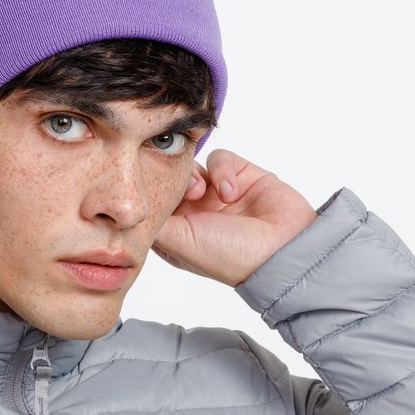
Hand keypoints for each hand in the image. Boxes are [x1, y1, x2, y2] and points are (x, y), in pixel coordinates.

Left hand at [151, 148, 318, 286]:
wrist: (285, 250)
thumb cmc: (230, 256)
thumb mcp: (178, 242)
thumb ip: (152, 221)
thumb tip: (129, 206)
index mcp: (179, 232)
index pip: (153, 202)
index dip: (148, 193)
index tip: (146, 190)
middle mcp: (197, 212)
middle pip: (170, 180)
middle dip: (171, 180)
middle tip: (181, 191)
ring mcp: (219, 193)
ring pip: (192, 165)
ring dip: (194, 175)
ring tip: (203, 192)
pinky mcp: (242, 175)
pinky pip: (220, 158)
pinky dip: (222, 171)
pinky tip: (230, 191)